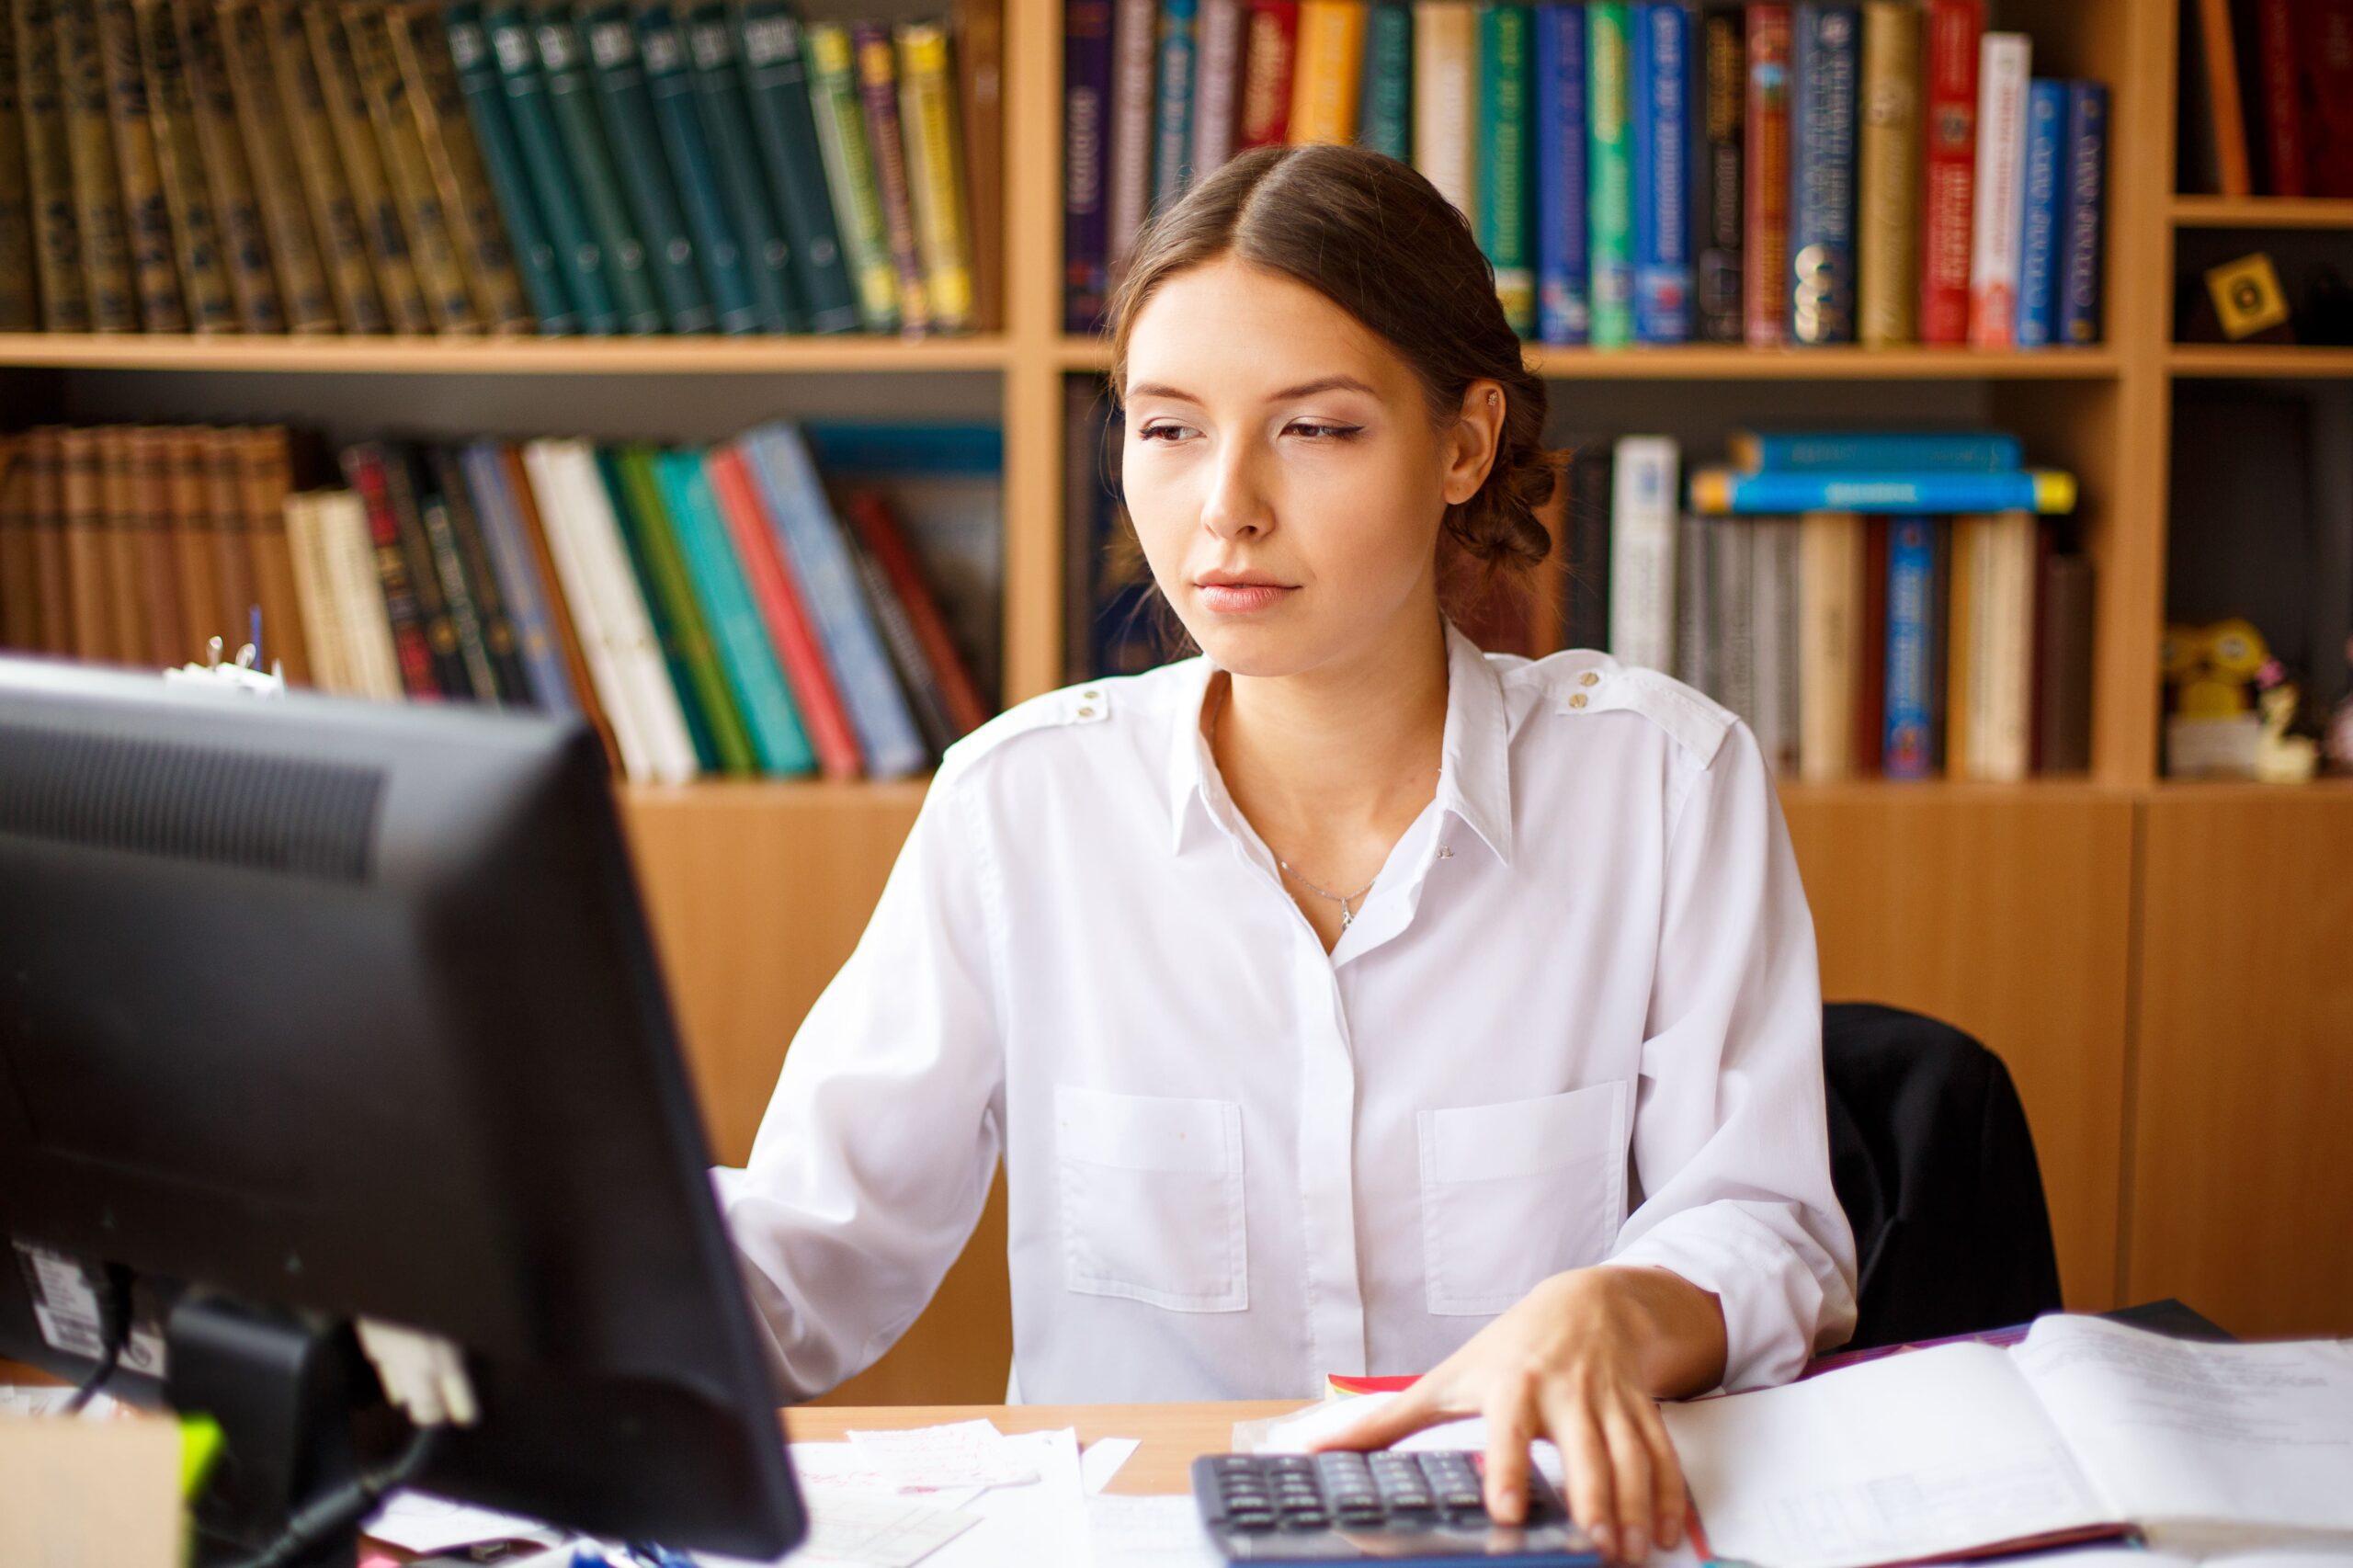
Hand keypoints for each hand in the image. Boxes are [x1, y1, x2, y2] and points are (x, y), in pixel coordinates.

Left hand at [1309, 1266, 1725, 1561]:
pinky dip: (1671, 1495)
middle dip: (1595, 1501)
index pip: (1509, 1427)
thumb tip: (1316, 1447)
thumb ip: (1387, 1421)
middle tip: (1597, 1550)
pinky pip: (1663, 1453)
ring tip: (1633, 1554)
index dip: (1509, 1467)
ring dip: (1637, 1508)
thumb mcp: (1447, 1378)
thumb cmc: (1508, 1348)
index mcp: (1511, 1383)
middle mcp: (1564, 1390)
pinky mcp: (1642, 1407)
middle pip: (1584, 1450)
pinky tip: (1670, 1534)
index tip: (1508, 1511)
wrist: (1587, 1301)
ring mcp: (1609, 1399)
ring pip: (1631, 1456)